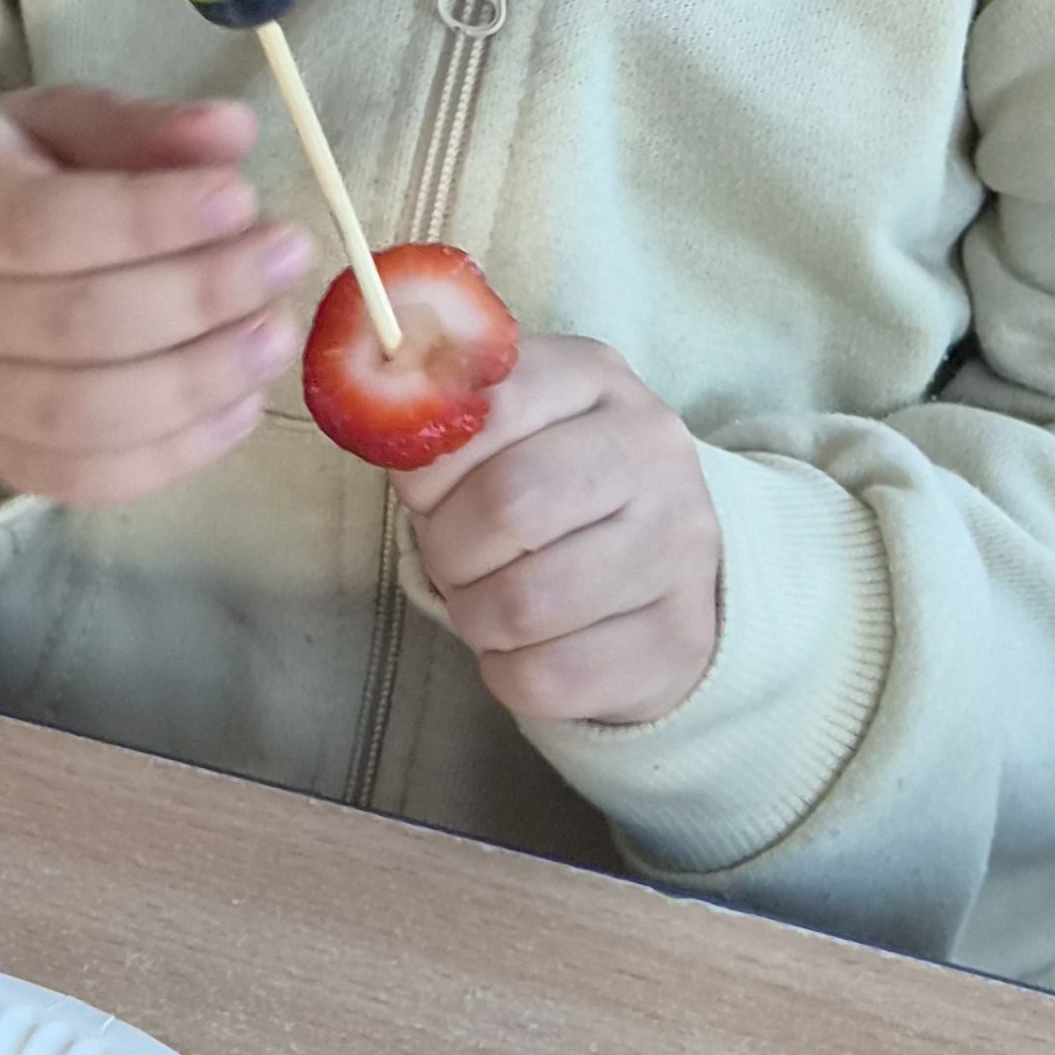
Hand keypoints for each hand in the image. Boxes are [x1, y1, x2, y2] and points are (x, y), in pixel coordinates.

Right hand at [0, 86, 315, 508]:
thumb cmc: (6, 182)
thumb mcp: (53, 125)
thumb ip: (138, 127)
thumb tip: (233, 132)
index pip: (41, 225)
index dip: (147, 219)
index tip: (241, 199)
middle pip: (73, 325)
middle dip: (197, 296)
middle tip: (286, 258)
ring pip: (83, 415)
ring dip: (197, 381)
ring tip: (276, 335)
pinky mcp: (1, 459)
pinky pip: (87, 477)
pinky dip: (175, 452)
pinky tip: (241, 404)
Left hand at [394, 335, 721, 728]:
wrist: (661, 572)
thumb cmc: (553, 488)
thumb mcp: (510, 422)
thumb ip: (443, 406)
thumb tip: (375, 401)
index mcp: (596, 376)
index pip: (488, 405)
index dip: (428, 461)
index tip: (423, 491)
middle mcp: (651, 450)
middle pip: (508, 505)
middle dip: (447, 548)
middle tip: (449, 557)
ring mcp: (678, 546)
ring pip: (525, 603)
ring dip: (475, 615)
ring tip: (485, 602)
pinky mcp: (679, 639)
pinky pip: (550, 677)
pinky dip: (508, 673)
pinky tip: (523, 648)